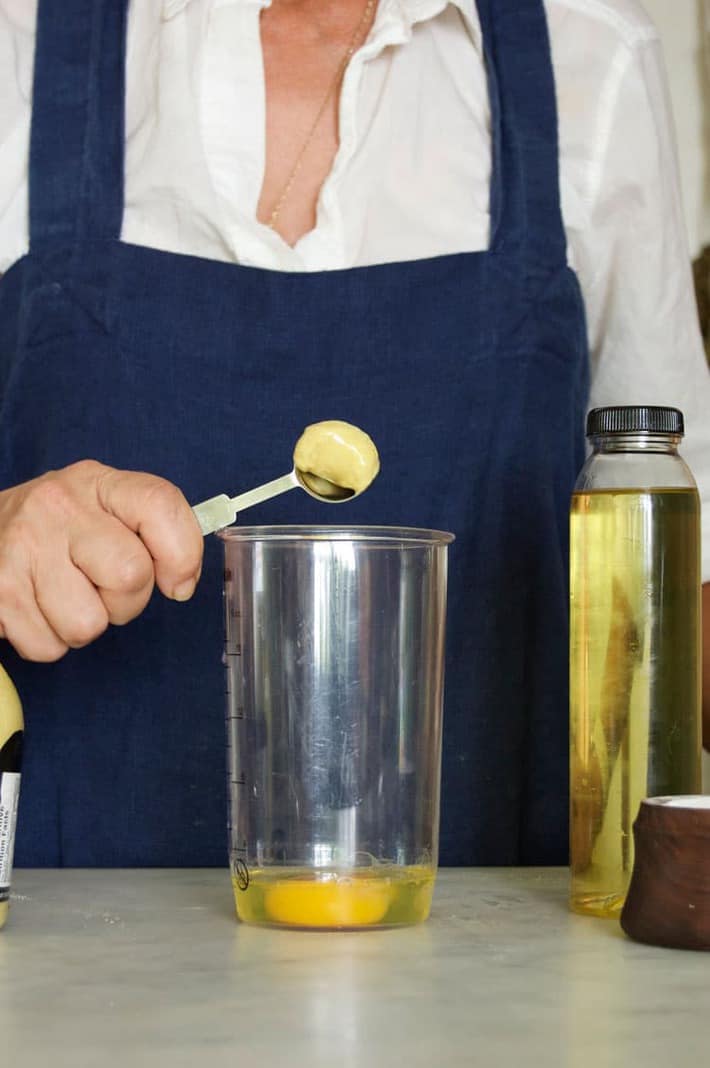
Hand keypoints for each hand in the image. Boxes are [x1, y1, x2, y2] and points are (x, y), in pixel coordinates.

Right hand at [0, 460, 202, 660]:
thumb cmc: (59, 530)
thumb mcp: (105, 510)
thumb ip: (153, 532)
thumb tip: (181, 584)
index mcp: (97, 482)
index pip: (161, 505)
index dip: (183, 554)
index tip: (177, 582)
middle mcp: (57, 506)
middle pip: (131, 575)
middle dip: (126, 601)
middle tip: (101, 587)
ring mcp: (21, 547)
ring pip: (88, 624)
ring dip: (83, 624)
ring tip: (63, 595)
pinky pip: (48, 646)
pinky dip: (48, 640)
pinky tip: (36, 607)